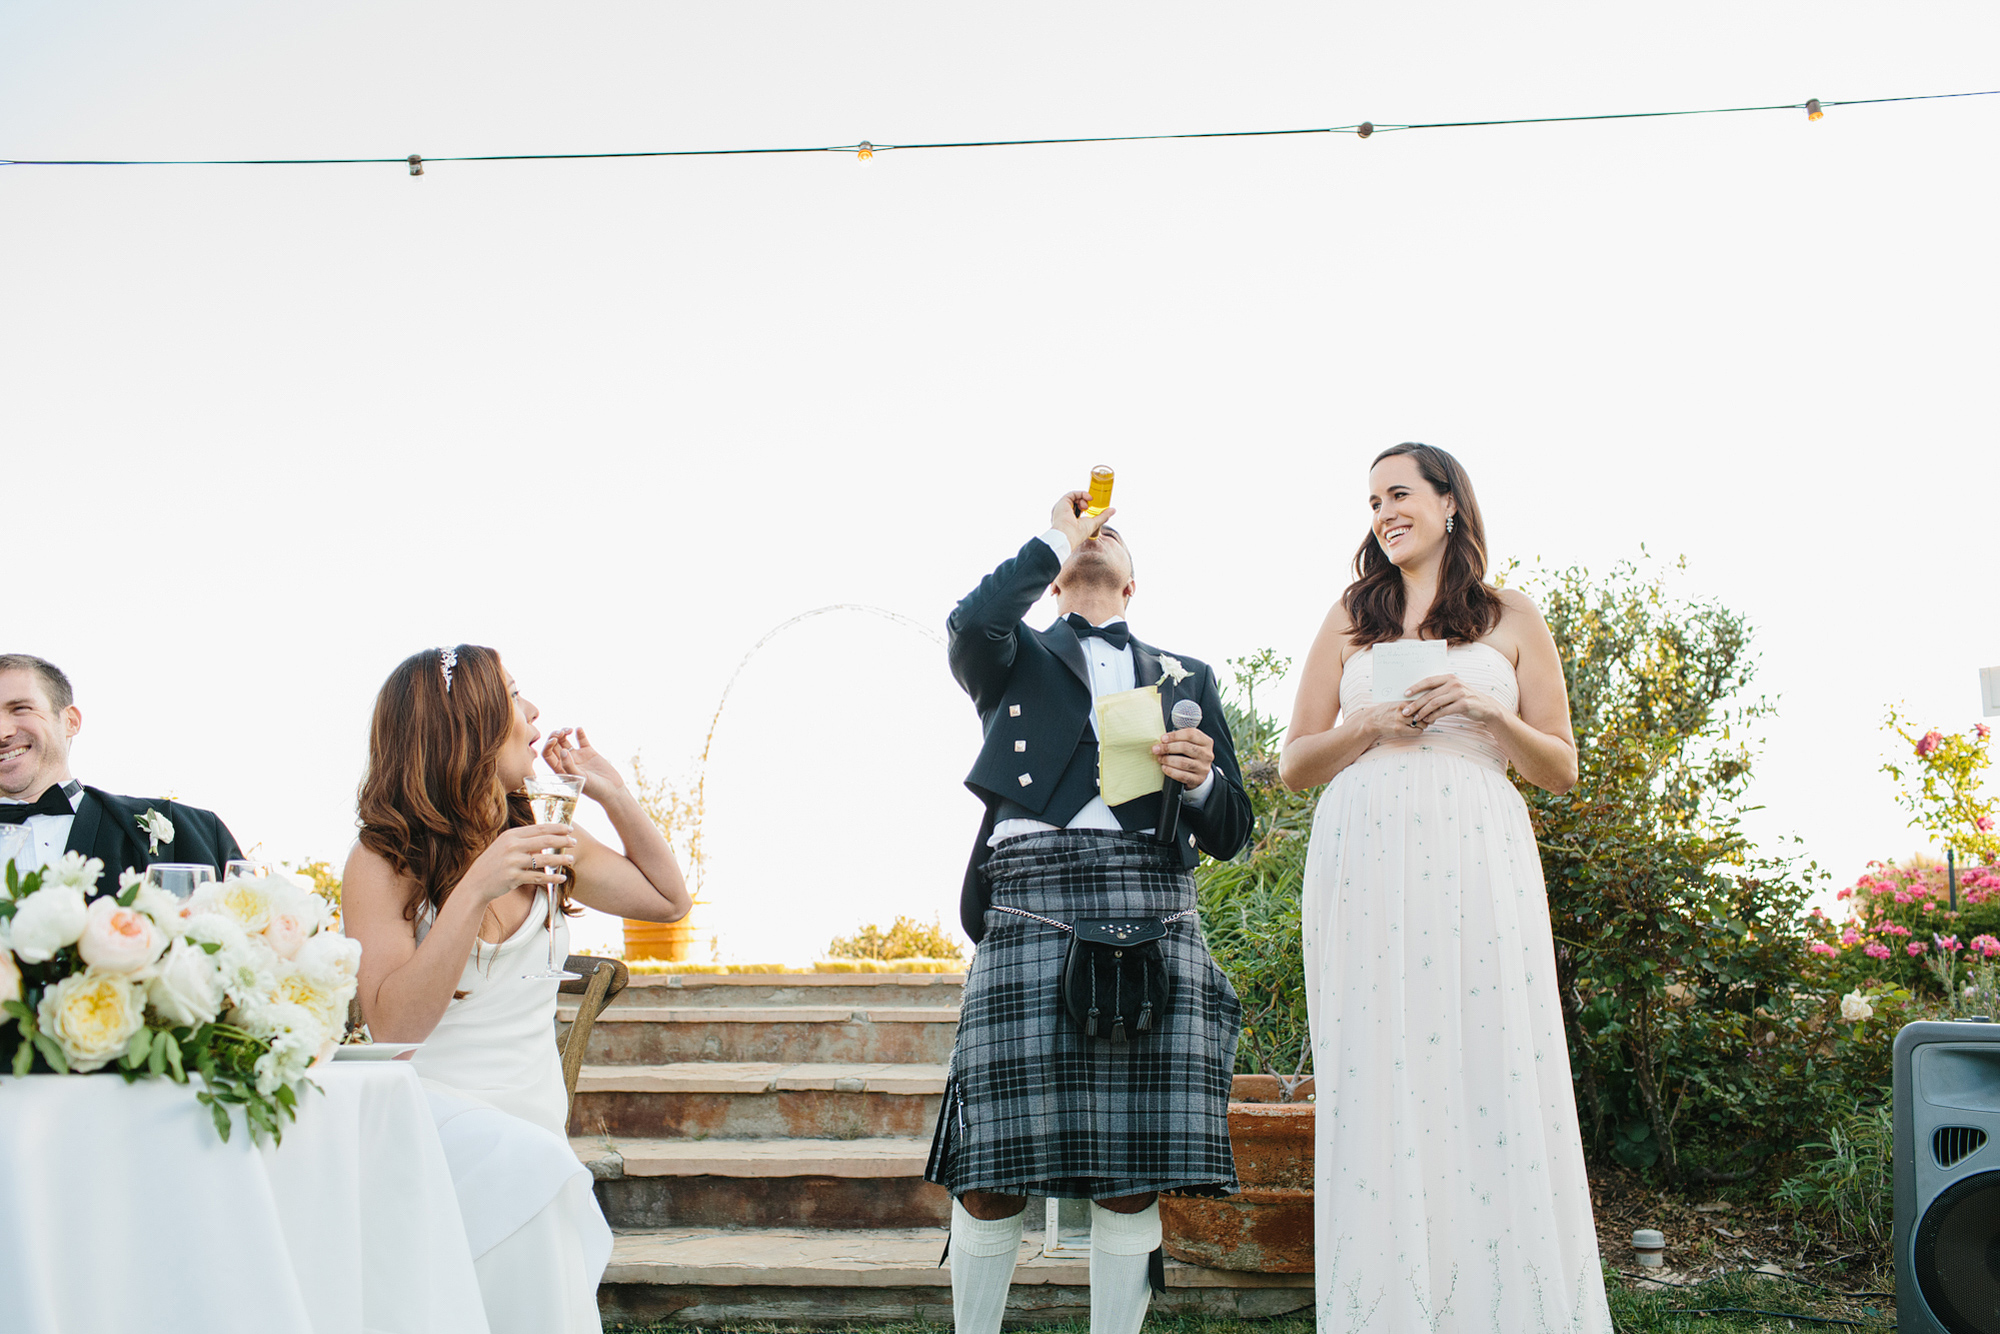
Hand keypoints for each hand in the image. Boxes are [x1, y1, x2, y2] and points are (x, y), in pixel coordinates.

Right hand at [460, 825, 575, 904]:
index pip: (539, 828)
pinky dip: (552, 878)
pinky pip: (538, 877)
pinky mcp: (514, 878)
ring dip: (561, 859)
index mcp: (510, 835)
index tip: (569, 829)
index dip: (557, 828)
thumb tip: (546, 839)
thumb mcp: (504, 846)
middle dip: (562, 841)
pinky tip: (561, 878)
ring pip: (544, 859)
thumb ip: (523, 841)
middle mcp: (511, 846)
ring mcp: (512, 862)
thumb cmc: (493, 863)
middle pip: (545, 841)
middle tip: (574, 843)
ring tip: (571, 859)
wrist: (475, 883)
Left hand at [542, 727, 622, 798]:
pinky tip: (579, 729)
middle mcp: (567, 762)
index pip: (548, 755)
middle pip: (554, 745)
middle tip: (561, 732)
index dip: (548, 745)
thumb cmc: (595, 789)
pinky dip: (579, 733)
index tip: (554, 740)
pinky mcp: (589, 752)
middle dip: (555, 736)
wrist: (613, 790)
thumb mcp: (580, 779)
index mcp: (561, 770)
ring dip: (564, 732)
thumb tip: (562, 751)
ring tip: (569, 730)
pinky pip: (581, 740)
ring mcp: (578, 757)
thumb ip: (569, 766)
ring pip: (565, 740)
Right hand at [1051, 491, 1114, 549]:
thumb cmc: (1079, 533)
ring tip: (1087, 505)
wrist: (1069, 534)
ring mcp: (1063, 508)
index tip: (1092, 506)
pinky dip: (1081, 494)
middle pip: (1076, 502)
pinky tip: (1088, 498)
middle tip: (1090, 505)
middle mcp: (1065, 514)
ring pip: (1074, 497)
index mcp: (1070, 520)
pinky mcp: (1062, 503)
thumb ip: (1104, 516)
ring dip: (1083, 498)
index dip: (1086, 505)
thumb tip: (1114, 510)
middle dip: (1085, 501)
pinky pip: (1072, 494)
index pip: (1078, 509)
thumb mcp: (1095, 523)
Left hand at [1152, 727, 1213, 789]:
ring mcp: (1203, 767)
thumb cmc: (1191, 755)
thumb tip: (1162, 740)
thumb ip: (1179, 739)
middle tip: (1157, 749)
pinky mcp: (1198, 779)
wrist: (1199, 772)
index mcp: (1206, 742)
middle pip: (1186, 747)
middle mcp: (1207, 754)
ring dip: (1168, 760)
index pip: (1191, 734)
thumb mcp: (1190, 743)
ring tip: (1160, 758)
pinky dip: (1171, 771)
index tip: (1163, 738)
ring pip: (1183, 762)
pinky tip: (1164, 768)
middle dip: (1168, 747)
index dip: (1175, 735)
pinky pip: (1182, 775)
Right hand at [1351, 698, 1428, 743]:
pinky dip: (1419, 731)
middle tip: (1428, 718)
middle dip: (1427, 716)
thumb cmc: (1385, 711)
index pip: (1422, 703)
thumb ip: (1408, 702)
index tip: (1430, 709)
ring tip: (1421, 724)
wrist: (1372, 721)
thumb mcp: (1396, 702)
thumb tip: (1425, 702)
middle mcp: (1403, 710)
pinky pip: (1417, 731)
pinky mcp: (1400, 730)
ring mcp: (1401, 720)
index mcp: (1403, 702)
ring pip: (1422, 723)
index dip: (1428, 706)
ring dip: (1424, 725)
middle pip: (1424, 713)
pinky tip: (1415, 729)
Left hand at [1403, 673, 1503, 728]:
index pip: (1428, 680)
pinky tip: (1428, 720)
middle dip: (1416, 703)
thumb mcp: (1453, 690)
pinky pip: (1444, 711)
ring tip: (1415, 718)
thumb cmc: (1465, 698)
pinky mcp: (1463, 704)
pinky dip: (1434, 716)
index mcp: (1449, 677)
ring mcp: (1459, 693)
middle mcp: (1454, 683)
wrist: (1485, 706)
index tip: (1405, 694)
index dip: (1416, 687)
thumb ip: (1439, 690)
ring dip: (1423, 711)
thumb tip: (1418, 695)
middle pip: (1430, 694)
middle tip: (1406, 711)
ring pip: (1435, 703)